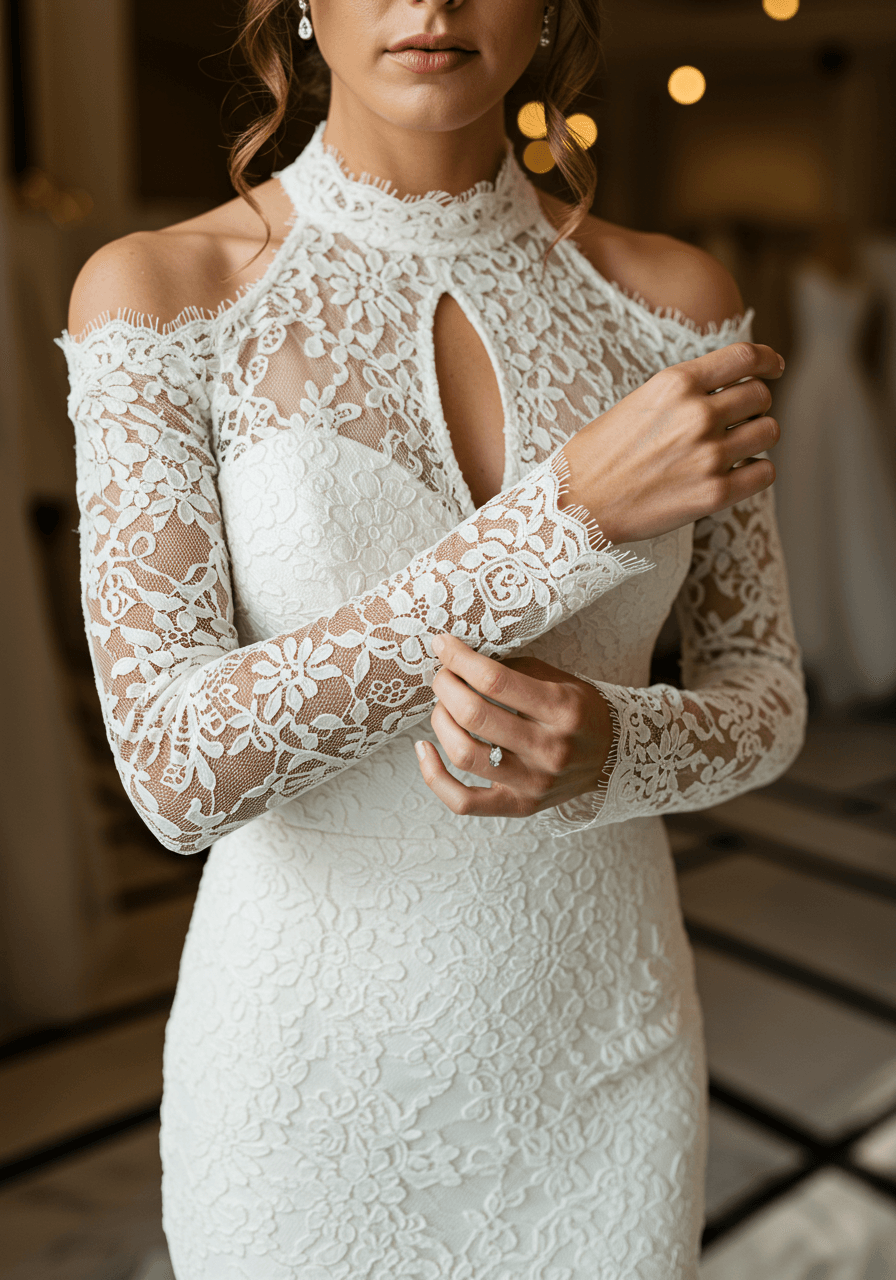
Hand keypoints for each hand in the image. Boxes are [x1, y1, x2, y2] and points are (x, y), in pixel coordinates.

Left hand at [413, 633, 613, 817]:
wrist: (612, 758)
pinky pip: (463, 801)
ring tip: (442, 707)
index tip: (443, 645)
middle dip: (446, 687)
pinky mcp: (518, 806)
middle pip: (475, 715)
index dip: (460, 659)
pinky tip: (424, 748)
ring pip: (464, 755)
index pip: (496, 680)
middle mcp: (549, 749)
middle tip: (443, 676)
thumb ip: (512, 670)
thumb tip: (460, 658)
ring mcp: (532, 783)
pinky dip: (434, 776)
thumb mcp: (558, 680)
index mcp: (562, 709)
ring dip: (441, 722)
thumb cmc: (578, 712)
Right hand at [561, 341, 784, 544]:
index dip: (767, 360)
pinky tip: (737, 474)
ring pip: (769, 432)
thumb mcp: (639, 401)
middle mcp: (697, 414)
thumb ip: (683, 392)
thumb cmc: (599, 455)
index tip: (773, 369)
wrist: (577, 505)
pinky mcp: (715, 493)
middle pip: (760, 396)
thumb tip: (726, 390)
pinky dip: (756, 471)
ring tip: (735, 448)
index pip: (744, 357)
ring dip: (757, 437)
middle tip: (740, 420)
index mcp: (675, 383)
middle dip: (755, 406)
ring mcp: (709, 455)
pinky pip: (765, 472)